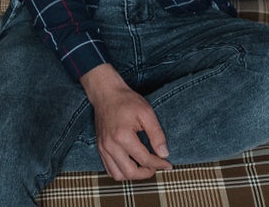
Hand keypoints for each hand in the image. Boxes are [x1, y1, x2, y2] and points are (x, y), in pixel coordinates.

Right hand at [80, 64, 172, 180]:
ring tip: (144, 167)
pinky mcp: (100, 148)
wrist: (106, 93)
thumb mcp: (146, 113)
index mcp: (122, 136)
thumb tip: (164, 154)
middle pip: (130, 172)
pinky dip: (121, 172)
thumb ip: (157, 134)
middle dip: (146, 173)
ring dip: (133, 175)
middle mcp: (110, 145)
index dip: (159, 164)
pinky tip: (131, 164)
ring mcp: (103, 148)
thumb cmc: (126, 100)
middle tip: (156, 167)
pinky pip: (109, 169)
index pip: (144, 159)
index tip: (167, 163)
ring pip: (118, 175)